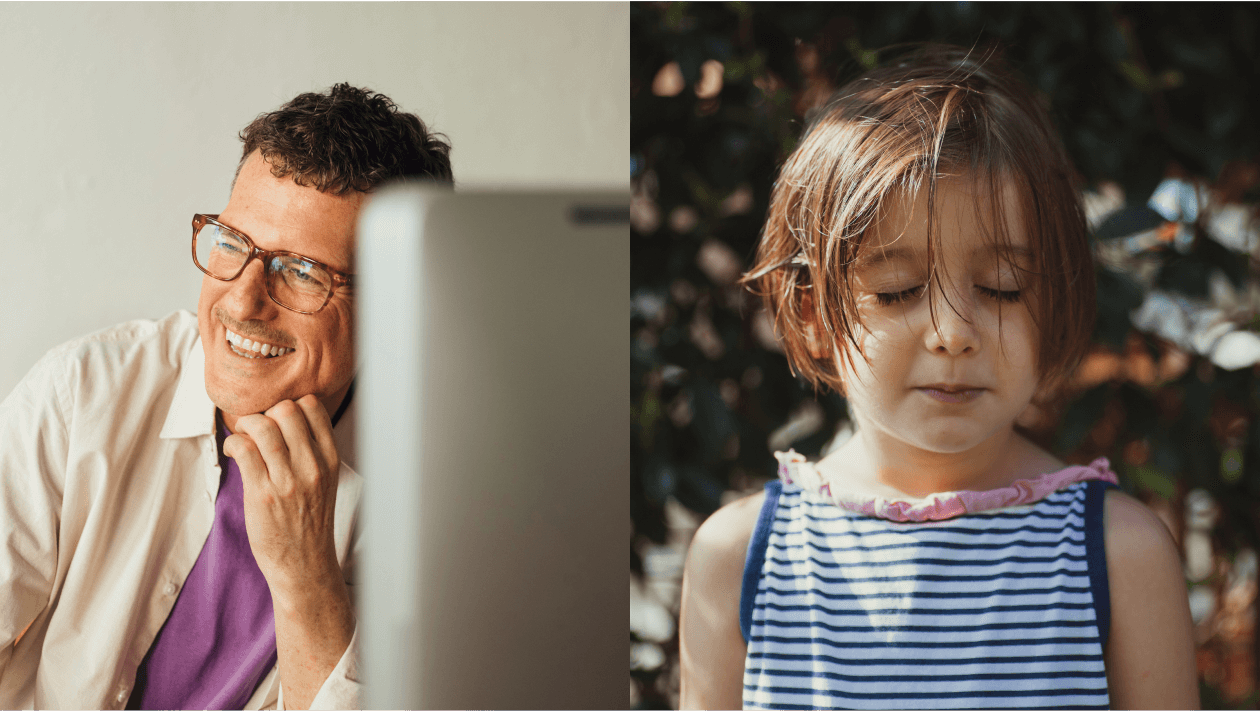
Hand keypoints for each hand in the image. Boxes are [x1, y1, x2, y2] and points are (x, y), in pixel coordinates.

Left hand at [224, 394, 341, 596]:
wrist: (306, 565)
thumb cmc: (311, 523)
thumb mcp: (326, 481)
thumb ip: (313, 451)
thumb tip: (284, 418)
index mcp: (330, 458)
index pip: (312, 406)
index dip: (289, 406)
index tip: (277, 422)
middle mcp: (313, 465)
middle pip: (286, 409)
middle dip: (265, 414)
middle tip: (255, 431)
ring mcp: (288, 479)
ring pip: (263, 425)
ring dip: (245, 426)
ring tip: (243, 440)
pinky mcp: (263, 494)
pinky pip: (243, 449)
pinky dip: (233, 444)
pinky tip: (235, 454)